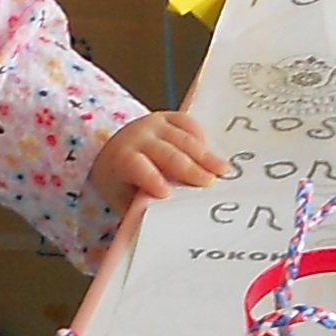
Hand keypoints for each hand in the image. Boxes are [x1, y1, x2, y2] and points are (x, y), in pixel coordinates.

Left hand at [91, 110, 227, 206]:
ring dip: (204, 155)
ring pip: (181, 138)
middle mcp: (137, 137)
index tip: (166, 193)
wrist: (113, 153)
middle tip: (209, 183)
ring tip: (222, 169)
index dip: (151, 178)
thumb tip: (164, 217)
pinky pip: (186, 123)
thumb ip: (142, 205)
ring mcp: (153, 124)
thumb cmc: (122, 183)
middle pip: (166, 152)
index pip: (136, 167)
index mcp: (122, 158)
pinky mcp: (167, 118)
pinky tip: (212, 151)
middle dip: (188, 168)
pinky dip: (201, 136)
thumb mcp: (124, 198)